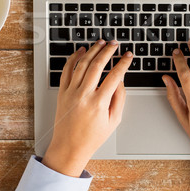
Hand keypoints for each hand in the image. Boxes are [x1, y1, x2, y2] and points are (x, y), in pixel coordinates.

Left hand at [42, 40, 132, 176]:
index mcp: (98, 103)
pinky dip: (73, 58)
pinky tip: (81, 51)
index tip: (128, 56)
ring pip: (82, 64)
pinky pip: (67, 70)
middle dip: (107, 51)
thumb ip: (119, 99)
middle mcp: (83, 95)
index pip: (114, 76)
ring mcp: (71, 92)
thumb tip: (121, 80)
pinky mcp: (62, 92)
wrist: (69, 147)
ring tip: (100, 43)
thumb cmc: (92, 137)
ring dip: (92, 51)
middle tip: (114, 44)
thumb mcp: (114, 121)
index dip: (123, 63)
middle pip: (97, 65)